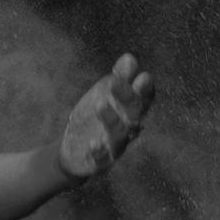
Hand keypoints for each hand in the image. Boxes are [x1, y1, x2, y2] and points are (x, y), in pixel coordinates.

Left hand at [58, 54, 154, 178]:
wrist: (75, 152)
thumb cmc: (95, 119)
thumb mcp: (104, 96)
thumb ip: (119, 78)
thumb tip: (129, 57)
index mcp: (130, 112)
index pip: (144, 100)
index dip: (145, 90)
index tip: (143, 76)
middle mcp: (127, 130)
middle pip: (133, 115)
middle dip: (127, 99)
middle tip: (114, 83)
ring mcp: (115, 147)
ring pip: (120, 136)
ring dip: (111, 121)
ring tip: (100, 105)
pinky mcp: (100, 162)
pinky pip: (102, 160)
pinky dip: (99, 152)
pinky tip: (93, 144)